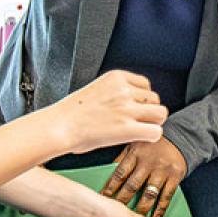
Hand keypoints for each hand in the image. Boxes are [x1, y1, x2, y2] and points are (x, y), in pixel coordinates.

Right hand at [46, 71, 167, 155]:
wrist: (57, 126)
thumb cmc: (71, 113)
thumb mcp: (96, 90)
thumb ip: (116, 92)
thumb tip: (133, 103)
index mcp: (116, 77)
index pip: (146, 85)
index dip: (141, 99)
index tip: (131, 109)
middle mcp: (124, 90)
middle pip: (155, 99)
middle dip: (149, 111)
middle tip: (135, 122)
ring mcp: (126, 109)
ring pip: (160, 114)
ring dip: (152, 123)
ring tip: (137, 130)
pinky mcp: (126, 129)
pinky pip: (155, 132)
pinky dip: (151, 137)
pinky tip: (138, 139)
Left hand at [100, 138, 187, 216]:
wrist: (179, 137)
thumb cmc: (152, 144)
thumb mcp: (135, 145)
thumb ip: (122, 159)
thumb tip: (106, 175)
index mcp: (135, 153)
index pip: (119, 174)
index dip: (110, 188)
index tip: (104, 199)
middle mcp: (149, 162)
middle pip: (132, 186)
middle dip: (123, 201)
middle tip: (116, 213)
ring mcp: (162, 170)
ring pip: (149, 194)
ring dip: (141, 209)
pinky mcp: (175, 176)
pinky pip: (166, 197)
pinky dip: (160, 210)